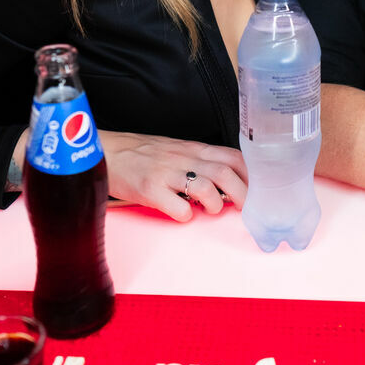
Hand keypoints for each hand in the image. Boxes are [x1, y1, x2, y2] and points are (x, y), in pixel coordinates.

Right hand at [102, 131, 247, 221]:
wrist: (105, 151)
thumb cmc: (141, 153)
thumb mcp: (176, 149)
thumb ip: (200, 160)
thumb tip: (229, 180)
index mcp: (193, 148)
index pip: (233, 156)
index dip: (251, 174)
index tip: (259, 190)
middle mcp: (183, 158)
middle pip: (226, 174)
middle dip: (243, 195)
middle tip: (245, 209)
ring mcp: (166, 173)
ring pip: (206, 188)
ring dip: (215, 205)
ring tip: (210, 210)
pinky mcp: (149, 189)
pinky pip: (178, 208)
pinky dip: (186, 216)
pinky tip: (181, 214)